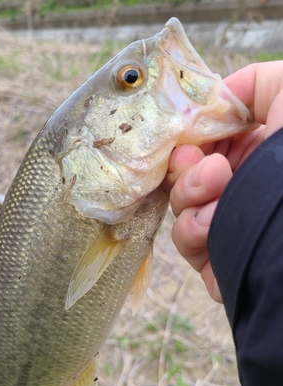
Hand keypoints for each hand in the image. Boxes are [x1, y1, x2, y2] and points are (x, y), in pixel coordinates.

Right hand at [162, 62, 282, 302]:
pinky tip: (214, 224)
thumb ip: (255, 82)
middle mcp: (237, 185)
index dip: (191, 133)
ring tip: (217, 185)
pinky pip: (182, 235)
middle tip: (193, 159)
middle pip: (186, 169)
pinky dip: (194, 226)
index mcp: (255, 152)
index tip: (187, 129)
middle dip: (185, 161)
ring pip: (180, 201)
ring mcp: (222, 220)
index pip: (206, 140)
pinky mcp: (211, 254)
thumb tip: (217, 100)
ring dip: (190, 190)